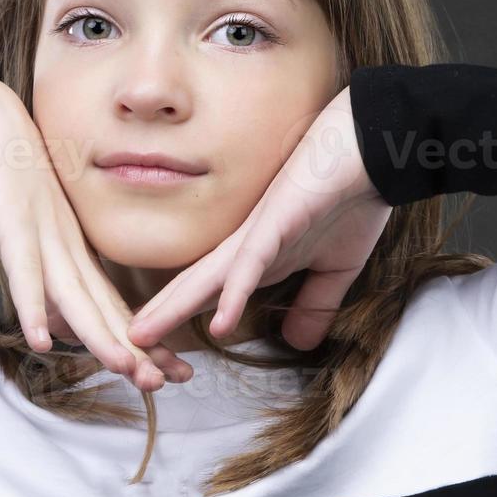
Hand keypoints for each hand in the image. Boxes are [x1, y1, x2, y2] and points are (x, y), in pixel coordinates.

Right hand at [0, 76, 192, 390]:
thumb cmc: (10, 176)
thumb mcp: (34, 234)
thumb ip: (49, 277)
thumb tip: (59, 327)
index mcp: (74, 253)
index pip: (113, 307)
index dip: (143, 342)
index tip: (174, 371)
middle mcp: (67, 249)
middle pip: (104, 307)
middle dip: (136, 347)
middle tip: (171, 380)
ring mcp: (42, 237)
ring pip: (74, 295)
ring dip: (98, 334)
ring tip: (123, 368)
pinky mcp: (12, 226)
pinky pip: (23, 272)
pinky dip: (32, 307)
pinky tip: (41, 341)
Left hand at [126, 86, 390, 352]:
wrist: (375, 149)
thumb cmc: (352, 197)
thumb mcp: (334, 268)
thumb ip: (313, 304)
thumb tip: (297, 343)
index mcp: (256, 256)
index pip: (207, 293)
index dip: (179, 318)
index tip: (152, 347)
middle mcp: (246, 245)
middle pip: (191, 286)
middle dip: (157, 317)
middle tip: (121, 346)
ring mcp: (258, 232)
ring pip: (207, 277)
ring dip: (173, 309)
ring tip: (139, 336)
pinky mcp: (279, 222)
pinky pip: (252, 263)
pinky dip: (235, 294)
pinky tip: (219, 323)